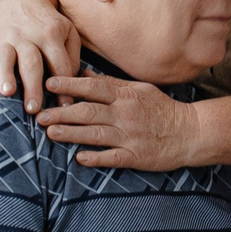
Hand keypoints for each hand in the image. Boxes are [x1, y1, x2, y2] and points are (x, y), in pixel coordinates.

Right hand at [0, 0, 81, 114]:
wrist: (23, 1)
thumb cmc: (50, 25)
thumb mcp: (68, 33)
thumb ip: (72, 57)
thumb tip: (67, 86)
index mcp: (50, 35)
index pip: (59, 64)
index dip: (63, 87)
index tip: (65, 108)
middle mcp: (27, 37)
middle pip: (31, 62)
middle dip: (33, 86)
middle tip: (34, 109)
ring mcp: (6, 39)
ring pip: (4, 57)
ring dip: (5, 75)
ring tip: (7, 93)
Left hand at [35, 74, 201, 169]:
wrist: (190, 132)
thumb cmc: (162, 109)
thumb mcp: (139, 89)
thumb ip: (112, 84)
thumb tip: (86, 73)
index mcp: (126, 96)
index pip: (93, 87)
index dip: (70, 85)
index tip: (50, 83)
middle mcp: (125, 115)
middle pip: (88, 111)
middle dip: (62, 113)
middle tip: (40, 115)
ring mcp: (130, 136)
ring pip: (95, 134)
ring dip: (71, 134)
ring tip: (50, 133)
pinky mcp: (135, 156)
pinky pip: (111, 157)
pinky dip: (95, 158)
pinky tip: (78, 158)